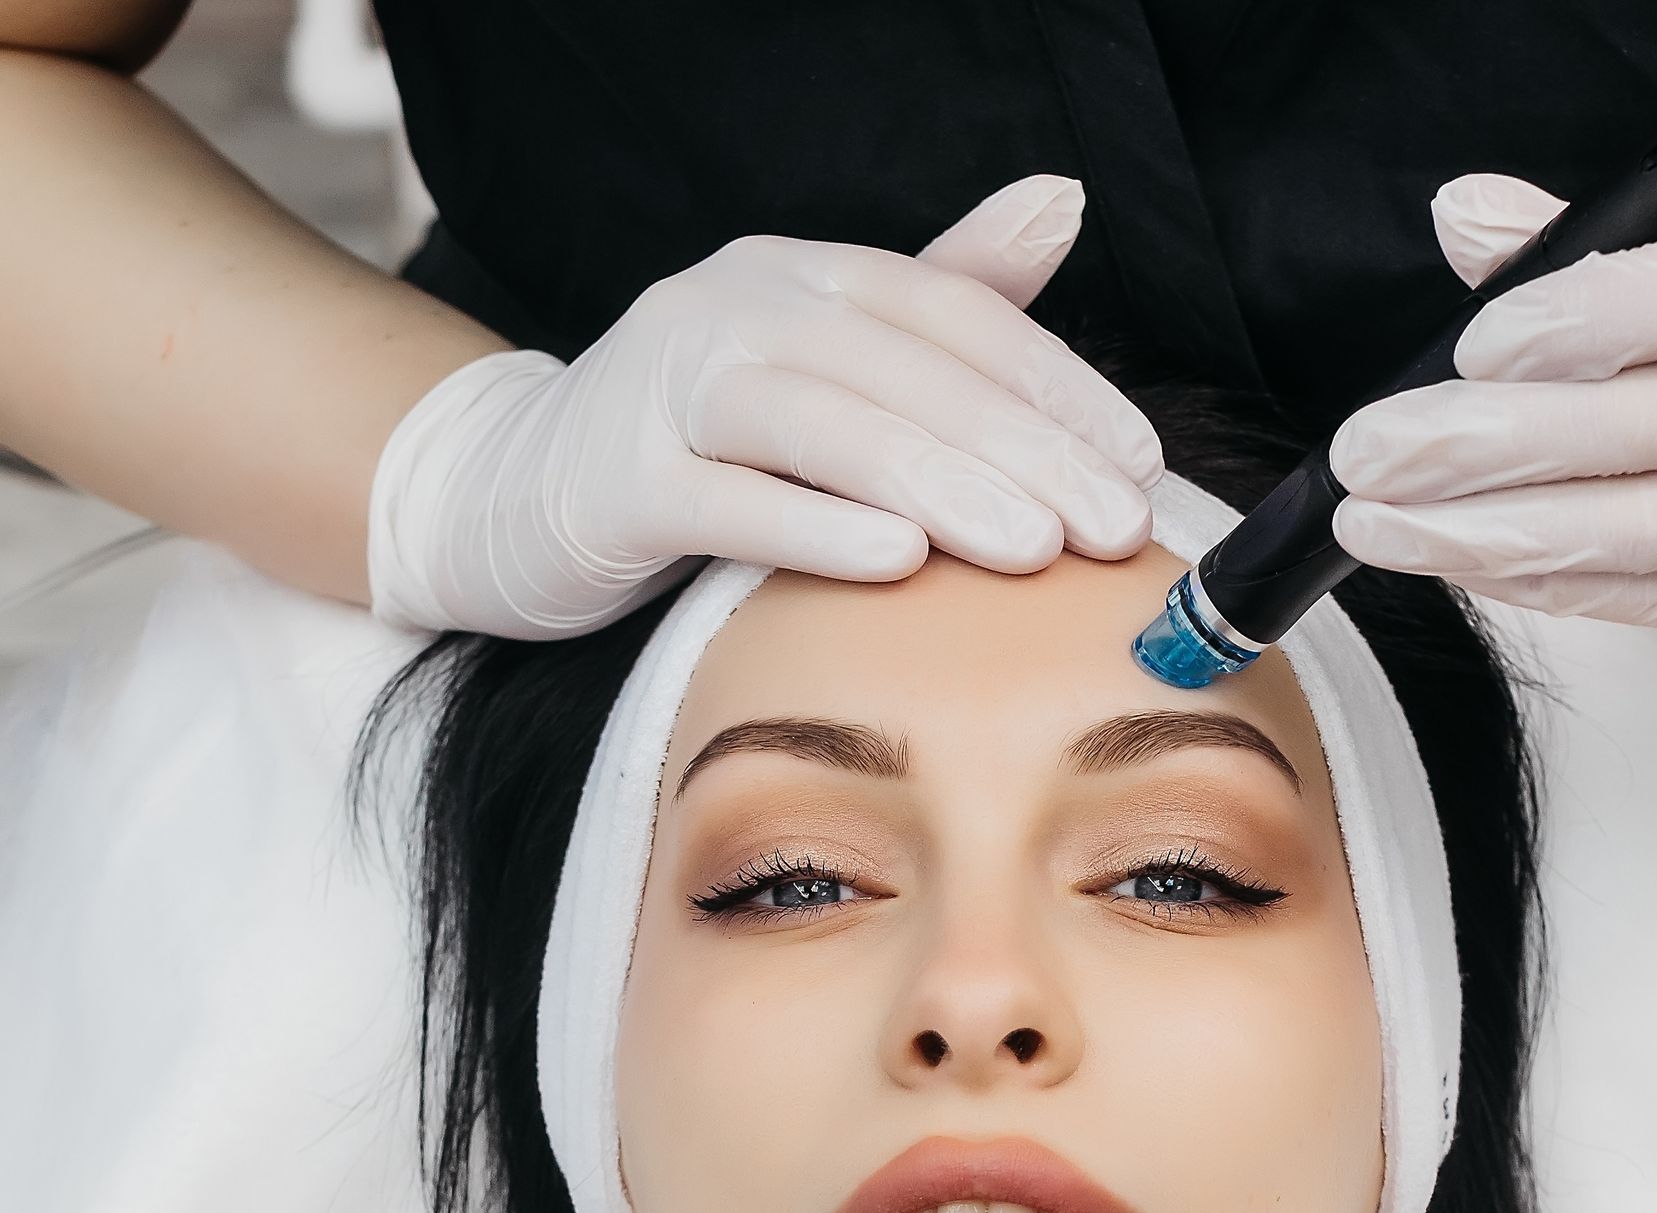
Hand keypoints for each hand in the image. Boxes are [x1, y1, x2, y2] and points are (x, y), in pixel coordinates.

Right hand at [368, 175, 1163, 637]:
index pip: (955, 315)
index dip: (1057, 386)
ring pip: (822, 424)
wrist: (508, 490)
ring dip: (940, 483)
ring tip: (1034, 549)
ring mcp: (666, 386)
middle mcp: (738, 307)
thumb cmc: (692, 437)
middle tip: (1113, 527)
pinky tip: (897, 561)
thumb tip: (1062, 200)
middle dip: (1023, 449)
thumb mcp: (818, 360)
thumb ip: (939, 293)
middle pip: (903, 370)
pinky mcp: (613, 481)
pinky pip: (722, 499)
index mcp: (803, 278)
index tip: (1140, 464)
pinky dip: (811, 526)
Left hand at [1327, 171, 1656, 682]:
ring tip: (1379, 525)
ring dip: (1480, 533)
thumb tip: (1470, 218)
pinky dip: (1539, 581)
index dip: (1580, 322)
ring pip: (1625, 529)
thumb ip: (1612, 252)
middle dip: (1480, 444)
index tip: (1479, 343)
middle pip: (1635, 425)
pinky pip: (1640, 597)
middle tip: (1373, 451)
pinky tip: (1460, 562)